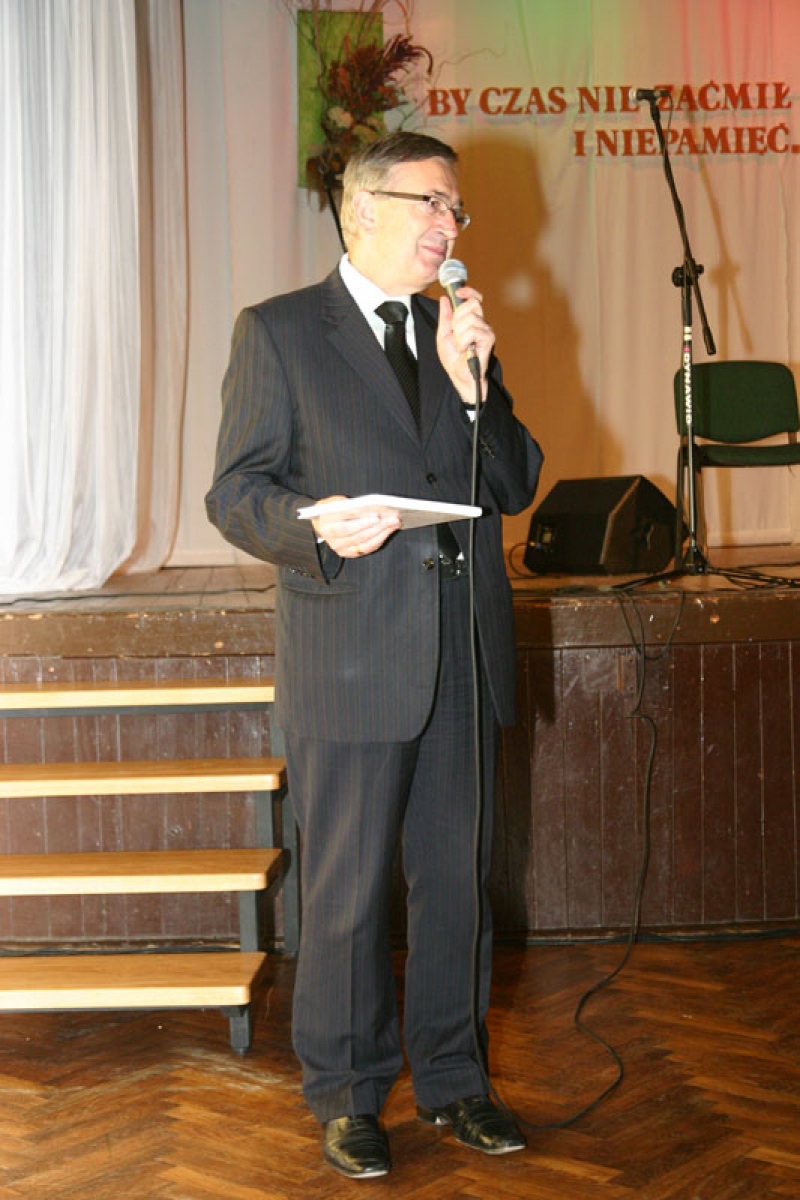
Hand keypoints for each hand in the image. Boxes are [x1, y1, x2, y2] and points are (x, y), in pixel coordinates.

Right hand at [310, 496, 400, 557]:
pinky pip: (366, 548)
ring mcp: (339, 548)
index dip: (362, 520)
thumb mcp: (335, 501)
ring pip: (364, 542)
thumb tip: (369, 507)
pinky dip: (379, 540)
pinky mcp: (347, 553)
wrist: (320, 523)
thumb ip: (349, 505)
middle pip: (357, 534)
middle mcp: (332, 538)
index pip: (346, 523)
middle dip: (376, 526)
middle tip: (392, 519)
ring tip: (394, 523)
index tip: (377, 514)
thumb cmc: (331, 509)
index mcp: (327, 522)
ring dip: (381, 533)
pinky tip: (388, 531)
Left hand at [436, 286, 494, 404]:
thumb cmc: (454, 359)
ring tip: (460, 345)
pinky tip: (465, 349)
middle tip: (455, 334)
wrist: (460, 376)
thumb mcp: (443, 335)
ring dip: (459, 333)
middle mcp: (481, 323)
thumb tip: (445, 299)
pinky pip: (472, 330)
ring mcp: (486, 330)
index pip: (475, 299)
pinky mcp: (488, 339)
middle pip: (472, 304)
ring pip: (469, 318)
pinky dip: (464, 340)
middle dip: (457, 318)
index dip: (468, 292)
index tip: (458, 292)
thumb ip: (445, 317)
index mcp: (471, 320)